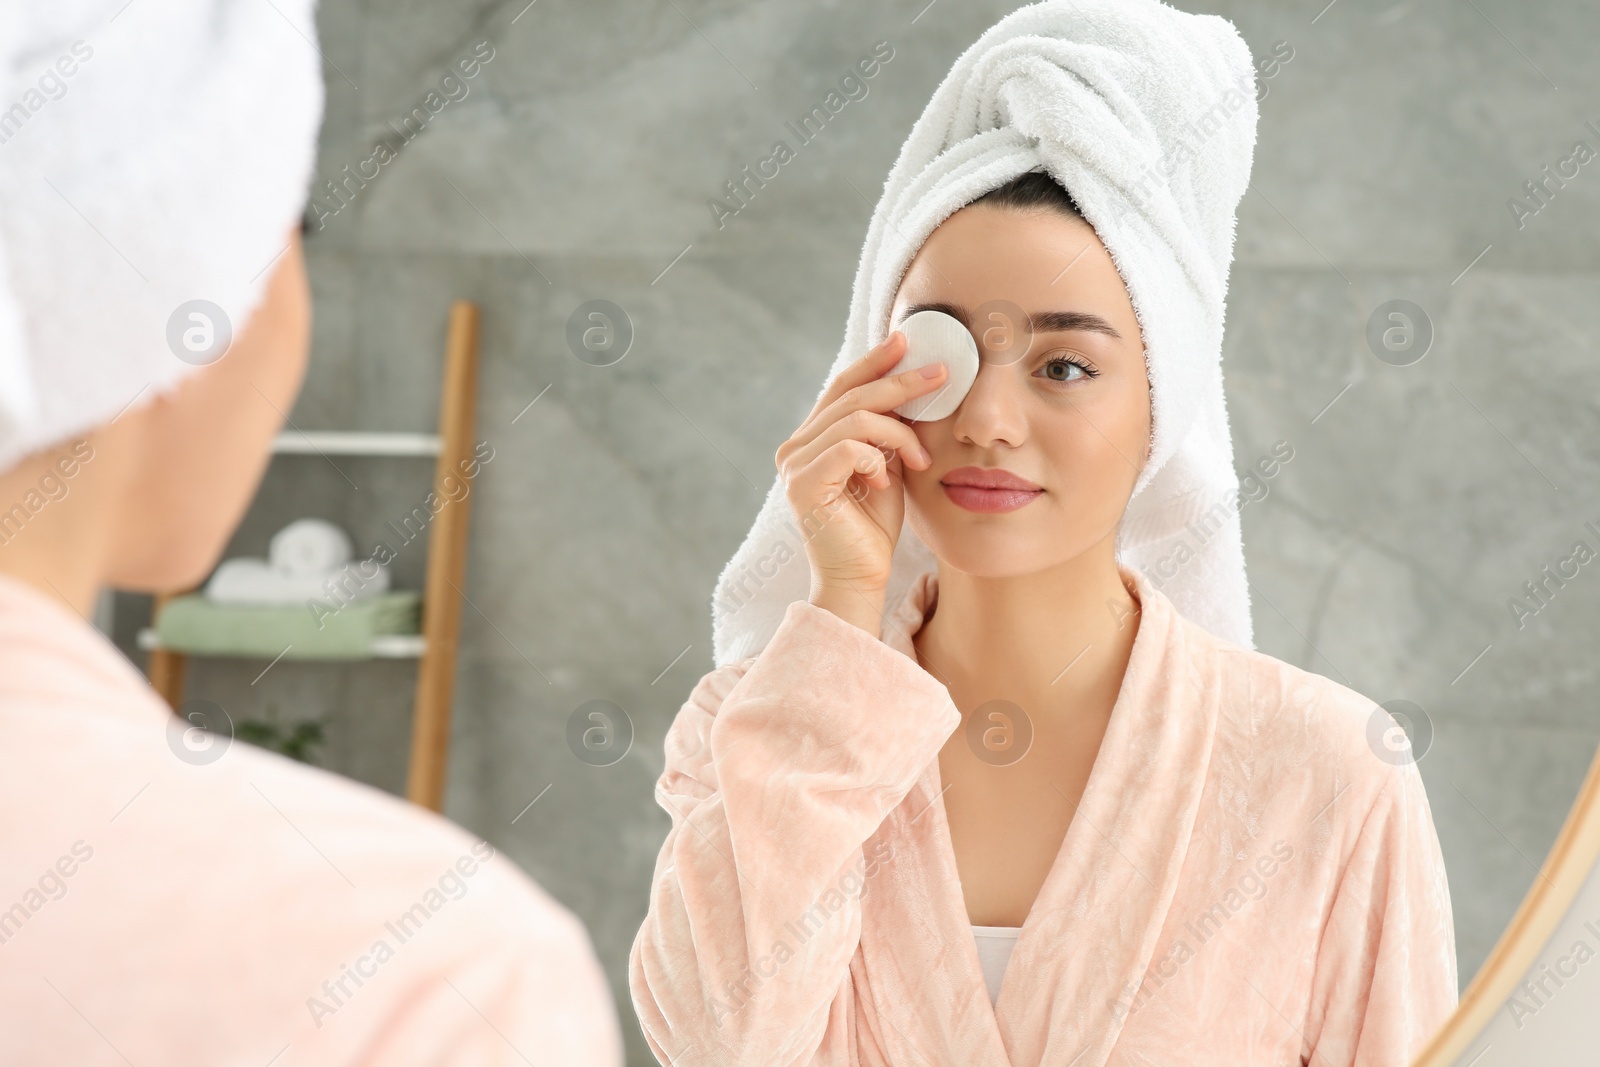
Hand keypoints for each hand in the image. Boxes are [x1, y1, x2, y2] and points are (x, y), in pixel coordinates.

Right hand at [774, 331, 947, 633]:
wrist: (861, 577)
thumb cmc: (873, 527)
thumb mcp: (887, 464)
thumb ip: (887, 430)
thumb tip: (911, 384)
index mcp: (811, 438)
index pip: (843, 387)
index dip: (875, 361)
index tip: (908, 339)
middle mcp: (795, 447)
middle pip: (851, 396)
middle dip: (901, 382)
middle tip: (942, 376)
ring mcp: (794, 466)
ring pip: (855, 420)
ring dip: (899, 433)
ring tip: (921, 457)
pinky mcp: (803, 486)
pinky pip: (850, 449)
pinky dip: (878, 458)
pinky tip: (887, 479)